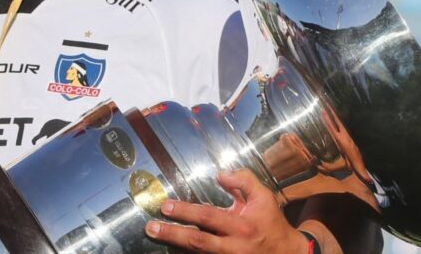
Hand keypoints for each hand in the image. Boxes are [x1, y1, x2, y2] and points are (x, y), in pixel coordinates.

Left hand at [145, 168, 308, 252]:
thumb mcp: (264, 197)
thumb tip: (219, 174)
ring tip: (154, 234)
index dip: (186, 211)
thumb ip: (244, 181)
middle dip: (172, 234)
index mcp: (242, 226)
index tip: (165, 206)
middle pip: (197, 241)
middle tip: (150, 227)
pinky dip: (187, 253)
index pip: (208, 217)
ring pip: (197, 253)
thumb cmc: (270, 222)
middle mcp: (232, 247)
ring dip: (174, 244)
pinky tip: (170, 247)